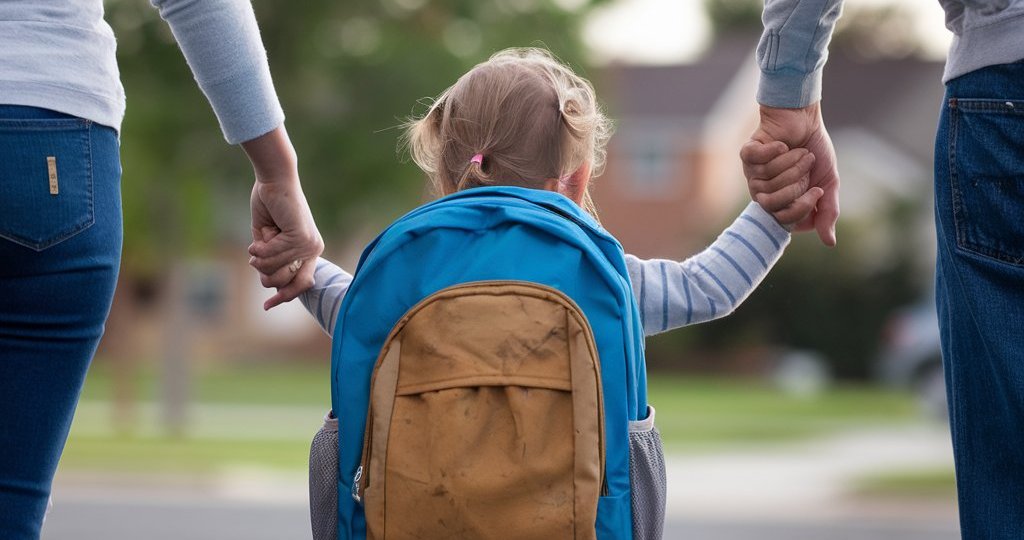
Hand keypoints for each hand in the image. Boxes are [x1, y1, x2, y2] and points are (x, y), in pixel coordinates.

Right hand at [242, 127, 323, 309]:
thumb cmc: (269, 206)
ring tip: (262, 237)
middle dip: (265, 273)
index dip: (284, 297)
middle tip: (256, 254)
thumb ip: (270, 261)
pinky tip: (261, 234)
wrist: (274, 181)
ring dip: (260, 255)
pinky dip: (261, 247)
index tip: (267, 306)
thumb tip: (269, 285)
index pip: (302, 285)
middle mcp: (314, 250)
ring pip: (275, 269)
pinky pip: (273, 255)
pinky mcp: (301, 237)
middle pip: (284, 282)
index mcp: (308, 251)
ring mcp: (309, 244)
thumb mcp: (267, 240)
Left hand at [744, 102, 839, 245]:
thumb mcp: (828, 181)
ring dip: (789, 163)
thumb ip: (828, 211)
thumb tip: (830, 243)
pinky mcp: (747, 155)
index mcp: (782, 202)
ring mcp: (753, 174)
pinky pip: (756, 161)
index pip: (784, 221)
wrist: (806, 118)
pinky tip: (782, 145)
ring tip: (797, 151)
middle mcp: (764, 191)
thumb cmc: (815, 150)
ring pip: (765, 182)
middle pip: (772, 204)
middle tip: (806, 164)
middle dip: (795, 181)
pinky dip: (775, 151)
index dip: (801, 207)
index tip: (817, 190)